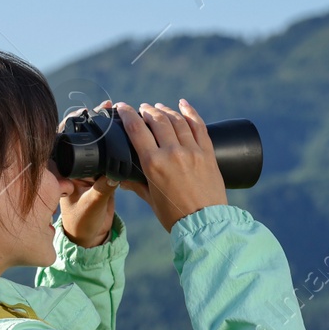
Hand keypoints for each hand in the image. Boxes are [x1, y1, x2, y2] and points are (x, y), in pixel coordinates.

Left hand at [56, 100, 121, 247]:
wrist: (91, 236)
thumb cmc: (82, 224)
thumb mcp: (91, 206)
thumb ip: (102, 190)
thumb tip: (114, 175)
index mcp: (63, 172)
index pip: (65, 141)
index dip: (74, 124)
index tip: (87, 112)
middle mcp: (73, 166)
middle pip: (82, 137)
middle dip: (94, 120)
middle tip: (107, 107)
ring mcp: (88, 169)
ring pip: (97, 144)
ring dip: (107, 129)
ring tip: (118, 113)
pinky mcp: (102, 173)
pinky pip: (109, 155)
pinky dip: (117, 144)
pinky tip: (128, 131)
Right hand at [113, 99, 227, 231]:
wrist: (206, 225)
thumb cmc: (175, 216)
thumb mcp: (151, 200)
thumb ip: (136, 185)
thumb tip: (120, 178)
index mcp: (153, 164)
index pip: (136, 129)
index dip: (127, 114)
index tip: (122, 107)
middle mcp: (172, 153)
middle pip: (157, 120)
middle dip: (147, 111)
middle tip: (142, 108)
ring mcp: (192, 151)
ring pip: (177, 120)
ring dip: (166, 110)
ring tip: (159, 107)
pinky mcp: (208, 153)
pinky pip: (199, 126)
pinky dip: (190, 112)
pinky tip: (183, 104)